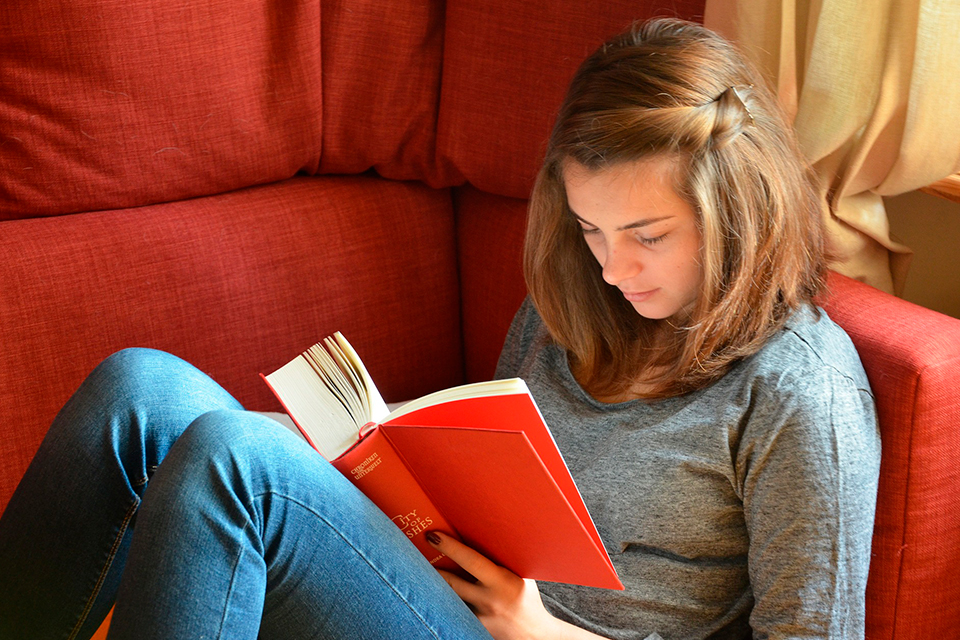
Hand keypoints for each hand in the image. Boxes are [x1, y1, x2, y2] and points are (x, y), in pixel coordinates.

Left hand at [426, 531, 571, 639]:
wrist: (534, 635)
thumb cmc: (527, 599)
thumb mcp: (520, 575)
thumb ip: (501, 560)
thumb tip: (481, 534)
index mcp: (502, 581)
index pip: (471, 561)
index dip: (450, 547)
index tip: (432, 535)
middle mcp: (488, 600)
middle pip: (450, 581)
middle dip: (431, 566)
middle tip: (414, 551)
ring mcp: (479, 617)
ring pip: (448, 598)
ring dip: (433, 585)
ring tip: (418, 572)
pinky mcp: (473, 628)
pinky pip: (455, 611)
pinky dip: (445, 602)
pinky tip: (434, 594)